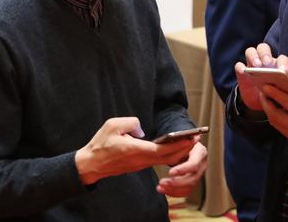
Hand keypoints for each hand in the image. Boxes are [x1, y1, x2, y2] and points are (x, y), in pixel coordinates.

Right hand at [75, 117, 198, 185]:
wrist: (91, 164)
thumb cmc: (101, 144)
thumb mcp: (113, 125)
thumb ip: (131, 123)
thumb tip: (141, 128)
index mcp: (136, 150)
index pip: (163, 149)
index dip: (178, 144)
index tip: (190, 138)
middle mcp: (141, 160)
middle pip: (168, 157)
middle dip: (183, 148)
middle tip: (195, 138)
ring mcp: (140, 164)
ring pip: (163, 160)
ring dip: (177, 152)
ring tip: (188, 141)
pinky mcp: (138, 165)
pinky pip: (157, 160)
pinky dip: (168, 155)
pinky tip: (174, 148)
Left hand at [157, 141, 207, 196]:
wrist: (189, 146)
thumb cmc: (184, 141)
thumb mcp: (183, 139)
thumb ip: (179, 142)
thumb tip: (173, 140)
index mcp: (200, 153)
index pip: (194, 165)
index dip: (182, 170)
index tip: (170, 172)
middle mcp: (202, 166)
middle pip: (192, 179)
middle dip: (176, 183)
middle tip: (162, 182)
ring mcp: (199, 175)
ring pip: (189, 187)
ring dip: (173, 190)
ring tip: (160, 187)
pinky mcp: (193, 181)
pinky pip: (186, 191)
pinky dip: (174, 193)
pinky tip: (164, 190)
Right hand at [234, 43, 287, 110]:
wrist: (262, 104)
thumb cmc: (277, 94)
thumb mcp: (287, 91)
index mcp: (279, 65)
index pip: (281, 58)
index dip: (282, 62)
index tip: (282, 70)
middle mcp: (265, 61)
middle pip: (263, 48)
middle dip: (265, 54)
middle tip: (266, 63)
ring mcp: (252, 65)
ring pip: (251, 51)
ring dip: (253, 56)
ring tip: (256, 66)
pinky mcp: (242, 72)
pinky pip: (239, 65)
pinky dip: (240, 67)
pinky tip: (243, 71)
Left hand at [260, 85, 287, 153]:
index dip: (276, 94)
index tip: (267, 86)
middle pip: (275, 114)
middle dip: (266, 102)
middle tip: (262, 91)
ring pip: (275, 122)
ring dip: (268, 110)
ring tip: (266, 99)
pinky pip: (279, 128)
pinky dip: (273, 118)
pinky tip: (274, 110)